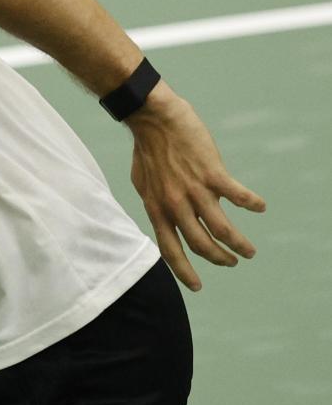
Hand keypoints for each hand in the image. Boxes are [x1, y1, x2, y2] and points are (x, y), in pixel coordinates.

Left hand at [126, 84, 266, 289]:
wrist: (152, 118)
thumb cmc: (147, 150)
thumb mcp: (144, 185)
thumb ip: (156, 203)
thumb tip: (163, 217)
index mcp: (157, 209)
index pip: (171, 250)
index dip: (184, 272)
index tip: (197, 287)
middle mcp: (175, 205)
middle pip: (201, 245)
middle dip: (219, 258)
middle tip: (232, 261)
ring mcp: (194, 190)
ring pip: (222, 229)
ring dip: (239, 243)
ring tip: (248, 250)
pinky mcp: (212, 174)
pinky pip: (237, 196)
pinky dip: (251, 204)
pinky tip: (260, 207)